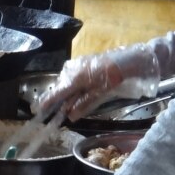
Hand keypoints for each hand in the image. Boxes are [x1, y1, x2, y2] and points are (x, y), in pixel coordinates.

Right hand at [37, 44, 160, 120]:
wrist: (135, 59)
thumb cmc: (120, 76)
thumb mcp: (103, 93)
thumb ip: (85, 103)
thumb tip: (70, 115)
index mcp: (77, 77)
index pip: (57, 92)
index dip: (48, 102)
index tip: (38, 111)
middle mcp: (73, 69)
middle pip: (60, 87)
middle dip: (57, 100)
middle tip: (53, 112)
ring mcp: (78, 65)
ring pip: (67, 83)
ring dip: (67, 94)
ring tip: (67, 105)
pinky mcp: (84, 63)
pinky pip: (73, 77)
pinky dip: (73, 87)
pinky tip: (77, 93)